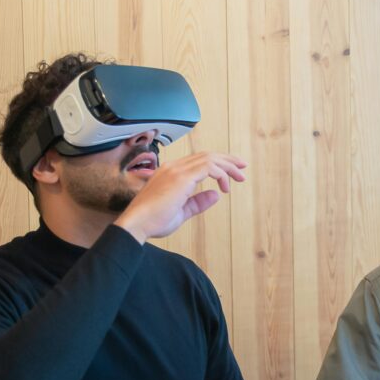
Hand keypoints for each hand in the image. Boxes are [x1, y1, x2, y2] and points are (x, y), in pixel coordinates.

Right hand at [115, 151, 246, 242]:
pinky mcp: (181, 177)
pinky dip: (221, 174)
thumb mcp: (181, 211)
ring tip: (240, 176)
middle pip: (206, 155)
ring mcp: (176, 170)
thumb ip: (197, 202)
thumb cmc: (153, 221)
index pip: (198, 161)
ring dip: (228, 166)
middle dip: (227, 161)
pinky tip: (225, 187)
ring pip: (209, 159)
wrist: (137, 224)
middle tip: (242, 168)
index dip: (217, 164)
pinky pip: (208, 167)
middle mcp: (173, 167)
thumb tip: (216, 194)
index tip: (231, 173)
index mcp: (170, 173)